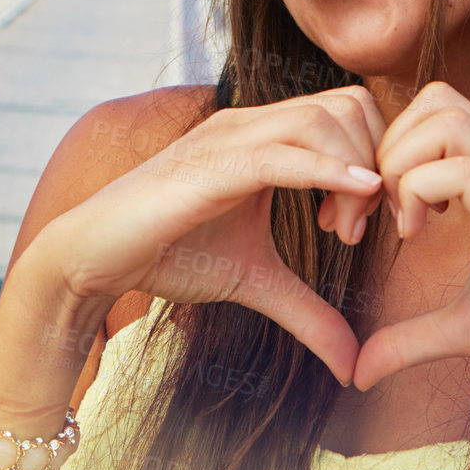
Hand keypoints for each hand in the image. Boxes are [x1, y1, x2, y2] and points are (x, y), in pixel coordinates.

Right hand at [41, 86, 387, 383]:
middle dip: (375, 161)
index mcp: (264, 135)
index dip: (375, 158)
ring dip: (354, 173)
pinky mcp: (210, 164)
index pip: (349, 111)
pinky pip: (281, 154)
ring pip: (323, 121)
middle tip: (359, 229)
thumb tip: (354, 365)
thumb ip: (309, 312)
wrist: (93, 255)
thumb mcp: (256, 282)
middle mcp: (250, 122)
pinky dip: (328, 169)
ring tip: (343, 232)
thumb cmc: (168, 255)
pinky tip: (357, 194)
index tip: (367, 221)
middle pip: (350, 104)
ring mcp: (228, 136)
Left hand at [351, 82, 469, 409]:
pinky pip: (466, 170)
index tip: (380, 208)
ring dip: (403, 164)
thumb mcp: (464, 328)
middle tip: (381, 208)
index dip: (395, 147)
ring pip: (448, 120)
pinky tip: (419, 236)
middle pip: (438, 98)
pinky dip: (421, 191)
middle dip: (390, 144)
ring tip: (402, 220)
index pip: (440, 112)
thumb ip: (410, 338)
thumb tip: (360, 370)